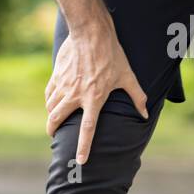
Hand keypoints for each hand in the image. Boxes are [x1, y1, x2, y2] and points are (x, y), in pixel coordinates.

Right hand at [45, 20, 149, 164]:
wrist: (90, 32)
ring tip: (53, 121)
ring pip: (51, 107)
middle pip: (58, 119)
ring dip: (51, 116)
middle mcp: (76, 94)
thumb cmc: (112, 54)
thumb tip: (145, 113)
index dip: (83, 146)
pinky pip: (49, 93)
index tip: (80, 161)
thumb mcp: (127, 75)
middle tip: (53, 136)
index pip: (87, 128)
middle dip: (53, 131)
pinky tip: (51, 102)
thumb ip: (137, 96)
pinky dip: (49, 101)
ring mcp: (64, 84)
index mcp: (94, 98)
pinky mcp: (57, 74)